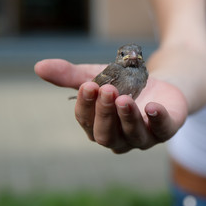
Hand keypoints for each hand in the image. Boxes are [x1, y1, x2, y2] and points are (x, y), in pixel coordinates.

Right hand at [34, 59, 187, 152]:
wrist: (160, 83)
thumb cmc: (124, 85)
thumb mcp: (98, 76)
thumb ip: (71, 76)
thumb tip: (39, 67)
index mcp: (100, 128)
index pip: (87, 122)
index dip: (85, 106)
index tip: (87, 86)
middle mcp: (120, 138)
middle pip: (107, 134)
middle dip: (104, 113)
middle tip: (105, 89)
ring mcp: (144, 137)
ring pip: (133, 135)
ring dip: (126, 118)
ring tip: (123, 98)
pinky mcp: (166, 128)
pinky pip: (163, 129)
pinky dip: (158, 119)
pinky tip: (152, 107)